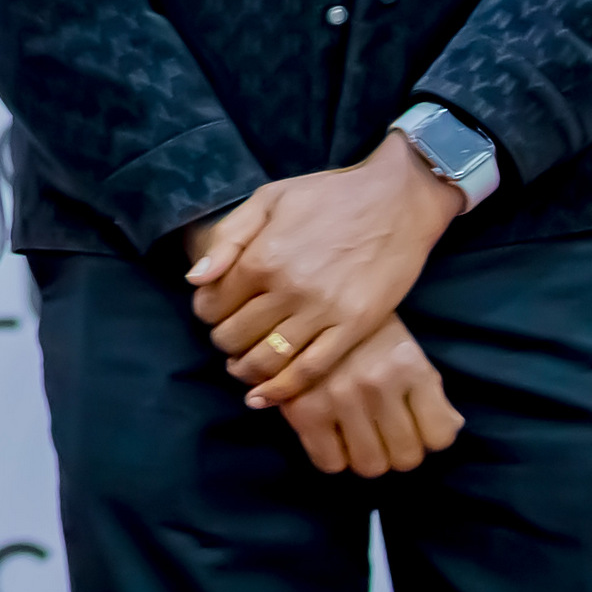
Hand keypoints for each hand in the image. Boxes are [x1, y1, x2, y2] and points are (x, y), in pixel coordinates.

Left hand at [182, 133, 466, 406]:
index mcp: (263, 255)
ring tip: (242, 368)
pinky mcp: (354, 328)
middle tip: (226, 340)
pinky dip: (283, 390)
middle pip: (237, 334)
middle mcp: (289, 288)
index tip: (210, 312)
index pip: (214, 301)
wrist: (396, 201)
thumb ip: (229, 239)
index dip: (205, 312)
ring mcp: (323, 311)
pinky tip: (266, 396)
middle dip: (223, 341)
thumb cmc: (329, 195)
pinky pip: (311, 370)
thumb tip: (195, 278)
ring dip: (247, 371)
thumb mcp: (269, 199)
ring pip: (269, 359)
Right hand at [274, 313, 465, 476]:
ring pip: (369, 465)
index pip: (439, 436)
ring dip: (366, 455)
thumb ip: (430, 389)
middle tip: (383, 430)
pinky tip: (331, 434)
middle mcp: (376, 382)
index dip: (427, 434)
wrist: (300, 307)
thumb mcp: (404, 349)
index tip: (412, 422)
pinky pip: (330, 463)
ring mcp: (339, 397)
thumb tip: (454, 426)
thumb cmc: (361, 331)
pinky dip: (332, 456)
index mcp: (407, 364)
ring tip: (357, 433)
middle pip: (405, 457)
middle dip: (397, 449)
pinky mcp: (304, 409)